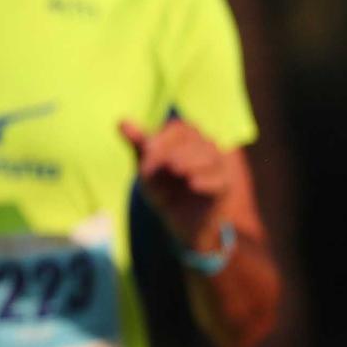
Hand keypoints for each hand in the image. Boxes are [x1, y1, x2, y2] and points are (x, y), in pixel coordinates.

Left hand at [120, 117, 235, 252]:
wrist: (180, 225)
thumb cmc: (164, 190)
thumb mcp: (147, 169)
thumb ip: (139, 145)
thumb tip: (121, 122)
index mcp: (187, 140)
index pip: (179, 128)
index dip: (163, 137)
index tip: (146, 150)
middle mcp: (206, 149)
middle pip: (196, 139)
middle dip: (175, 150)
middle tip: (162, 163)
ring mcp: (218, 167)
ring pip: (210, 156)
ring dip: (191, 161)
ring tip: (175, 169)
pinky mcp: (224, 188)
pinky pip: (221, 179)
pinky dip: (207, 180)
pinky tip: (192, 183)